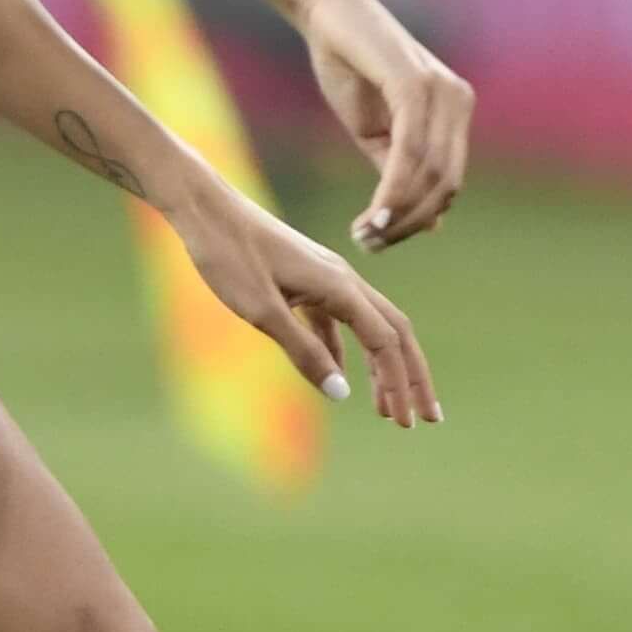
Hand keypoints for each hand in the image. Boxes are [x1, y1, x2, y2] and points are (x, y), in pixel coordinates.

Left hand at [166, 163, 442, 423]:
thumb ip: (304, 352)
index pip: (386, 342)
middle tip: (427, 419)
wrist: (204, 207)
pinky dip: (346, 351)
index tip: (404, 424)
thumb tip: (342, 394)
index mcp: (339, 286)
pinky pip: (338, 320)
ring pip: (369, 326)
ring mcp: (325, 277)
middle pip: (394, 333)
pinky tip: (341, 375)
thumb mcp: (262, 311)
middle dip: (412, 377)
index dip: (399, 385)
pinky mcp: (305, 279)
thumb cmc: (228, 255)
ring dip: (382, 367)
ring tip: (386, 408)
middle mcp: (343, 279)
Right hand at [288, 0, 473, 248]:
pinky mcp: (415, 85)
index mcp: (455, 111)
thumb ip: (402, 170)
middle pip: (446, 186)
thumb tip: (432, 225)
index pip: (448, 184)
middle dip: (407, 224)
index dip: (416, 221)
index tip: (376, 240)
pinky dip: (392, 191)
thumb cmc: (348, 65)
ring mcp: (441, 92)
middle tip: (368, 244)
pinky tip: (372, 214)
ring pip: (430, 175)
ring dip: (397, 215)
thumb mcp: (377, 131)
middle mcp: (458, 101)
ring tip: (364, 234)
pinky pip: (411, 152)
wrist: (325, 10)